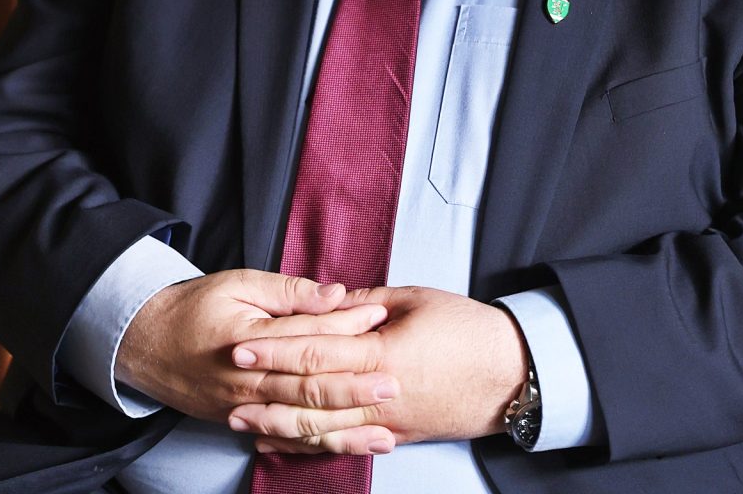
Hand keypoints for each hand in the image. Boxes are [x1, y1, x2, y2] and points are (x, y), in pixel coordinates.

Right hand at [116, 269, 396, 423]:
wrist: (144, 343)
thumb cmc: (193, 307)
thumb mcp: (236, 283)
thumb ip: (286, 291)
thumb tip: (335, 294)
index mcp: (249, 339)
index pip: (306, 334)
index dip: (346, 325)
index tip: (380, 314)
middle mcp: (247, 380)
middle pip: (309, 387)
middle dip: (355, 387)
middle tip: (396, 382)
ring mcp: (243, 407)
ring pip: (301, 423)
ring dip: (345, 430)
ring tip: (386, 433)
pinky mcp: (241, 422)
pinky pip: (285, 440)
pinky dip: (319, 446)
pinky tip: (349, 447)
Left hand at [225, 285, 526, 455]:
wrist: (513, 374)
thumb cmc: (469, 330)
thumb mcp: (417, 300)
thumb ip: (368, 301)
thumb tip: (331, 300)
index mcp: (384, 352)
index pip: (317, 351)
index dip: (277, 348)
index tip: (244, 343)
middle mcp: (381, 392)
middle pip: (312, 394)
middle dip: (267, 388)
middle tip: (229, 382)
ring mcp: (389, 420)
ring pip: (323, 428)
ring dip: (279, 424)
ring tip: (243, 419)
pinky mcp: (398, 435)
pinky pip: (346, 443)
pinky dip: (312, 444)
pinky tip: (285, 440)